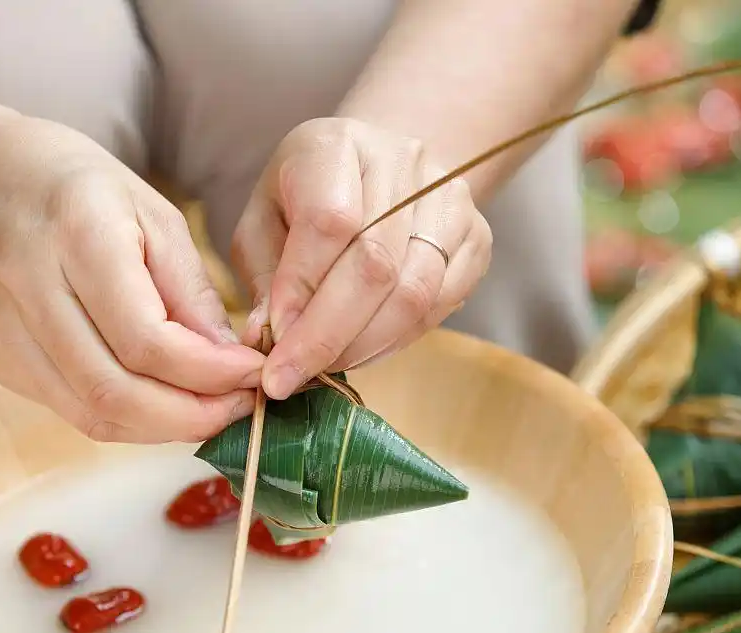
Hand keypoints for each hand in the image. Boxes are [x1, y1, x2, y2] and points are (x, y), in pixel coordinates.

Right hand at [0, 118, 262, 442]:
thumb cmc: (83, 192)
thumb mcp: (155, 215)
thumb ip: (192, 293)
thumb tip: (231, 364)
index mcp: (78, 234)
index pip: (147, 339)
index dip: (209, 374)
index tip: (255, 375)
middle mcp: (28, 286)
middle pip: (116, 390)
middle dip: (192, 415)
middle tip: (240, 408)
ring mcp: (3, 331)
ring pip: (93, 414)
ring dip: (164, 427)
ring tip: (211, 411)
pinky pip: (75, 411)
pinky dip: (130, 419)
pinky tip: (164, 403)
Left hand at [232, 117, 491, 398]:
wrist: (375, 168)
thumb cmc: (304, 199)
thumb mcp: (263, 222)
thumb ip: (265, 276)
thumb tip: (268, 338)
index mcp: (335, 145)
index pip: (329, 221)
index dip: (303, 290)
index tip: (274, 342)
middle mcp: (402, 159)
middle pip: (375, 263)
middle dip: (329, 334)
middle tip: (293, 378)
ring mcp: (448, 197)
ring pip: (415, 290)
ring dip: (365, 344)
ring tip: (325, 367)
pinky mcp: (477, 235)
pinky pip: (443, 302)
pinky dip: (399, 339)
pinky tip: (364, 351)